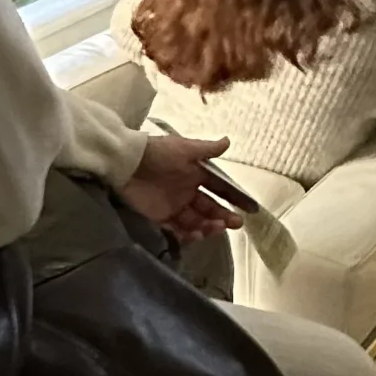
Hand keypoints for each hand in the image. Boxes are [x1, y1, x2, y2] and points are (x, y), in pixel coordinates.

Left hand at [122, 132, 242, 243]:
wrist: (126, 163)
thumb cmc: (158, 153)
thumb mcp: (185, 149)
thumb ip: (207, 150)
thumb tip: (228, 141)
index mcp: (195, 174)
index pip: (219, 188)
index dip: (234, 198)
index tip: (250, 209)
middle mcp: (187, 192)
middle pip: (210, 208)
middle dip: (224, 216)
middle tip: (235, 224)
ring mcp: (174, 206)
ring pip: (196, 221)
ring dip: (208, 226)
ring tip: (215, 228)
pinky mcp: (159, 218)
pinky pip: (177, 230)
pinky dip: (188, 234)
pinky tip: (196, 234)